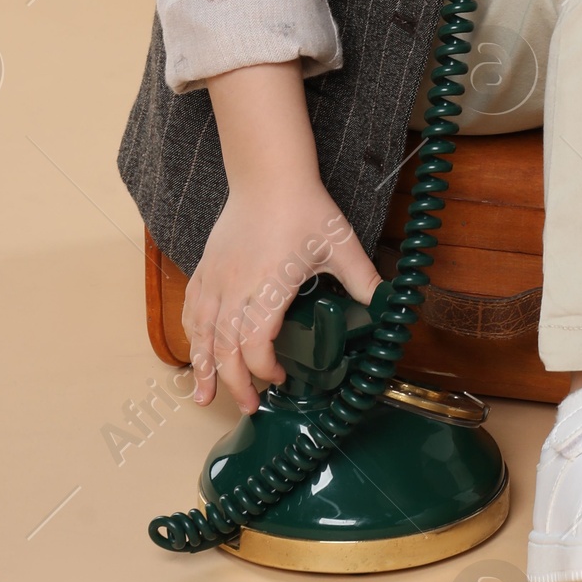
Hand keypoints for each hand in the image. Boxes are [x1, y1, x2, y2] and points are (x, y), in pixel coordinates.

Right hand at [184, 182, 379, 415]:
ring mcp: (216, 277)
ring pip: (201, 333)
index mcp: (269, 285)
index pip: (256, 343)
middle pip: (224, 348)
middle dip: (233, 383)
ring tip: (202, 396)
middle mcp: (236, 287)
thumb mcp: (341, 245)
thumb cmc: (304, 208)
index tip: (280, 378)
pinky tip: (195, 352)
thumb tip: (389, 304)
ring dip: (202, 367)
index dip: (264, 369)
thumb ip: (364, 279)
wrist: (269, 174)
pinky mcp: (206, 268)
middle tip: (247, 407)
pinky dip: (192, 335)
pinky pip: (192, 309)